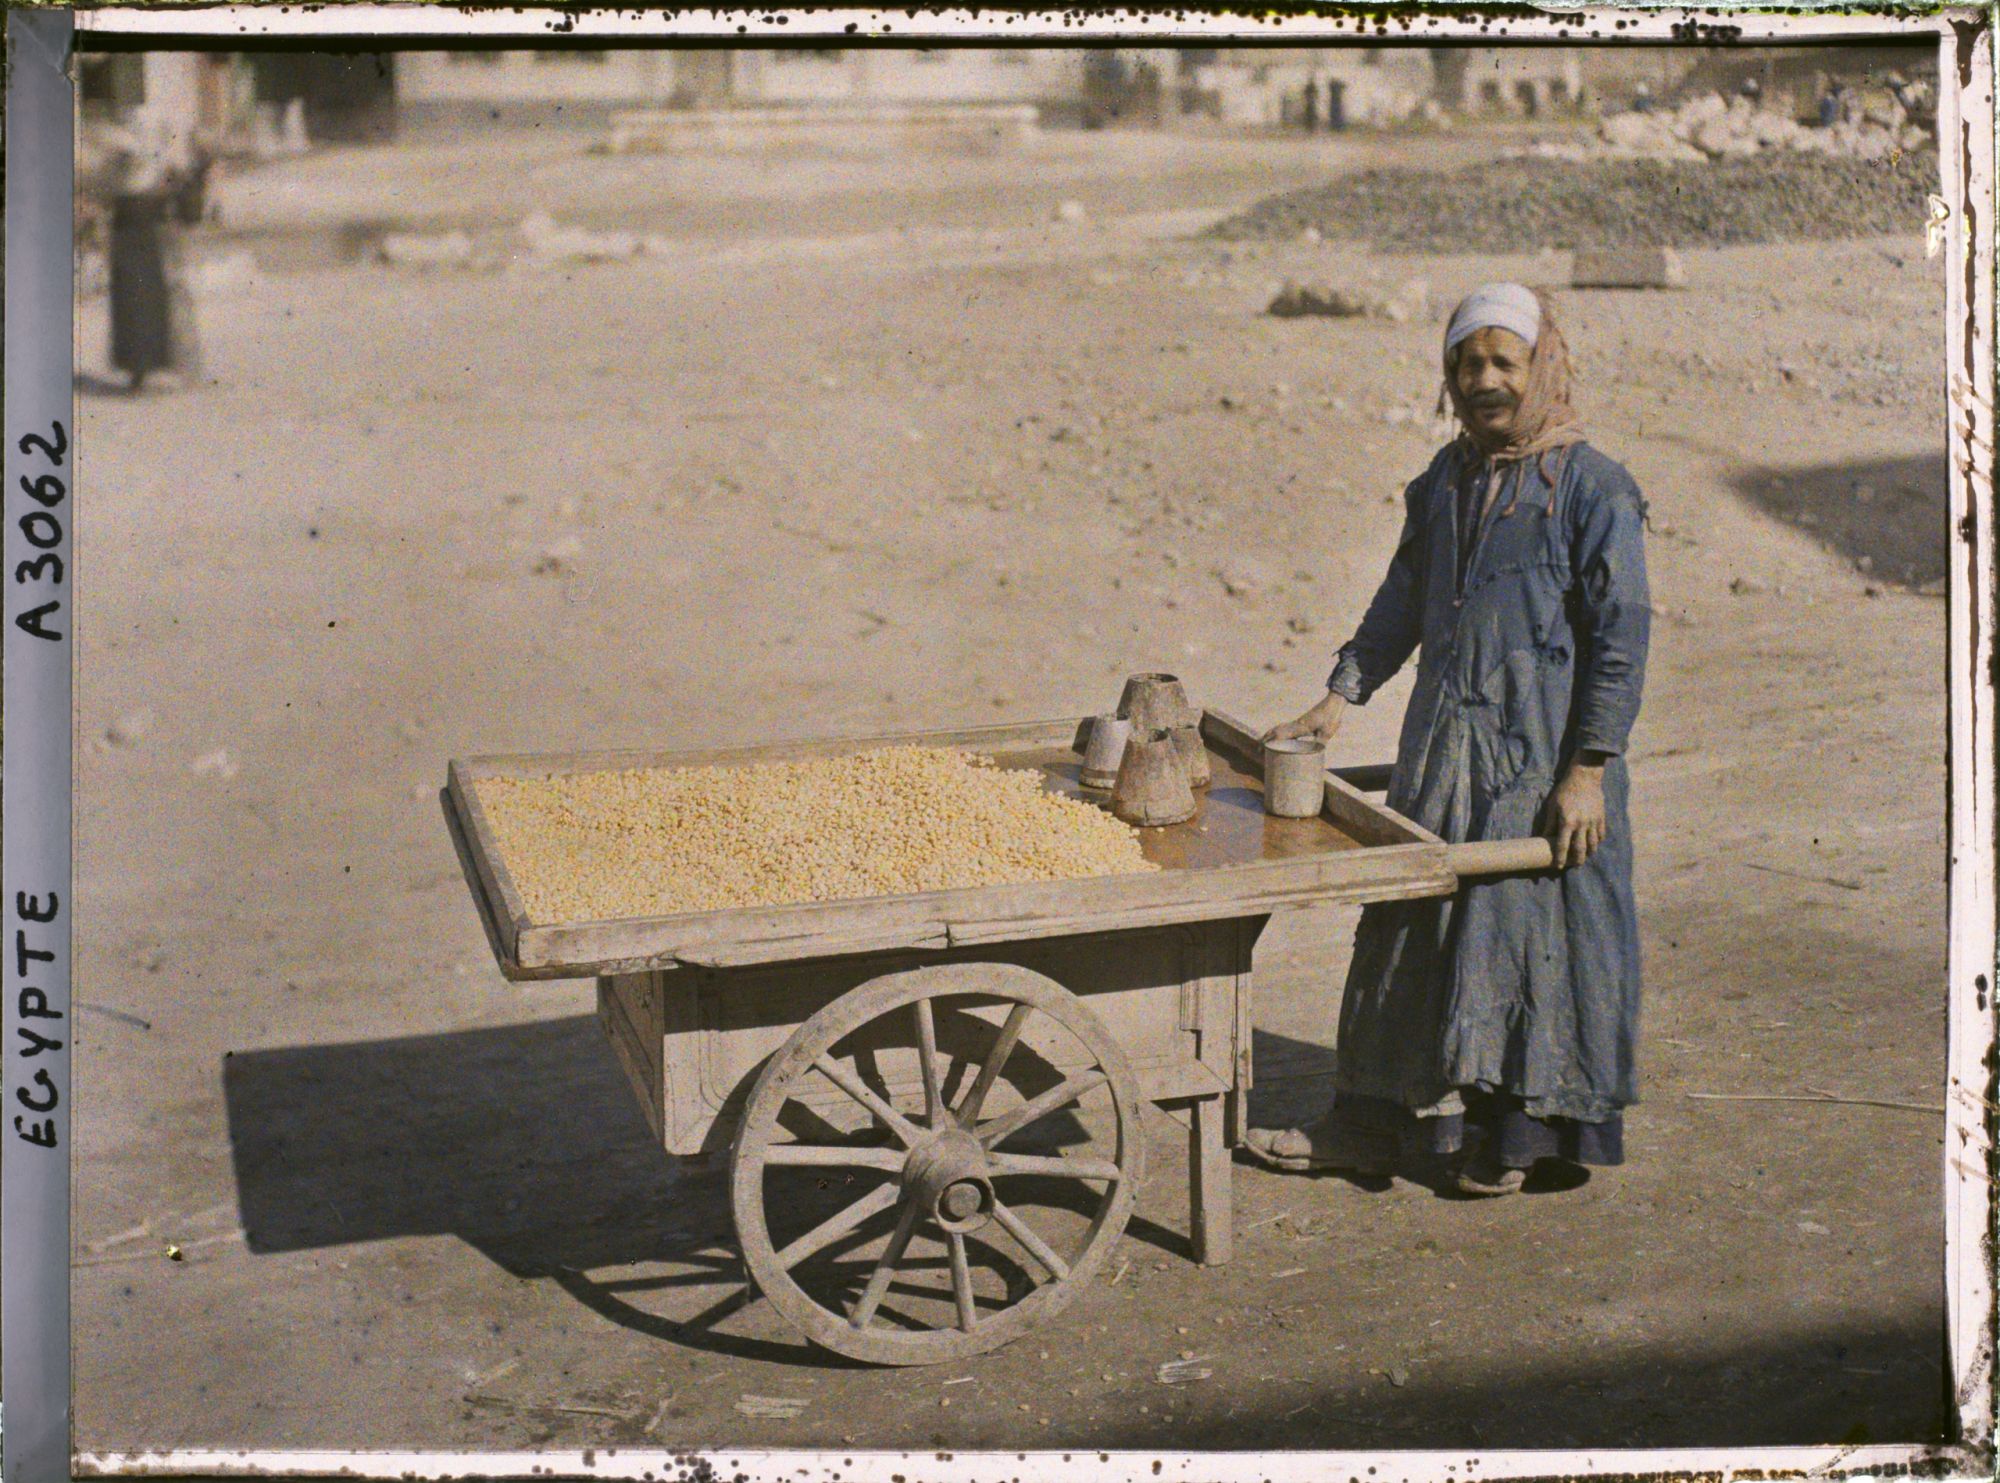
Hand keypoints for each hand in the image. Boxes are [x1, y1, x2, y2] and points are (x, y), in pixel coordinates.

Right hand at [1264, 692, 1346, 745]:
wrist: (1333, 703)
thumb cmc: (1330, 717)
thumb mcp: (1327, 732)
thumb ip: (1319, 742)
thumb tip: (1315, 752)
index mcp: (1300, 727)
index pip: (1281, 734)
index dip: (1271, 741)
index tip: (1262, 747)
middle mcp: (1296, 724)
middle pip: (1276, 731)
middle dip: (1266, 739)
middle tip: (1258, 749)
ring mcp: (1298, 722)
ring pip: (1280, 728)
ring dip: (1271, 734)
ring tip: (1264, 742)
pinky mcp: (1302, 721)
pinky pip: (1286, 727)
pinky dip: (1279, 732)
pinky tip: (1281, 736)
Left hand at [1541, 754, 1609, 868]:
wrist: (1584, 778)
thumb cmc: (1565, 791)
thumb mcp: (1552, 806)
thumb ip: (1549, 823)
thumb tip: (1543, 837)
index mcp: (1567, 822)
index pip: (1563, 845)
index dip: (1560, 858)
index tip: (1558, 867)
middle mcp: (1581, 824)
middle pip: (1580, 849)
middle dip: (1577, 860)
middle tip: (1575, 865)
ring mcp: (1593, 821)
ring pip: (1593, 844)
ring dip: (1589, 853)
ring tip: (1585, 857)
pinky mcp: (1602, 817)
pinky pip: (1601, 834)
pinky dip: (1598, 841)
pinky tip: (1594, 844)